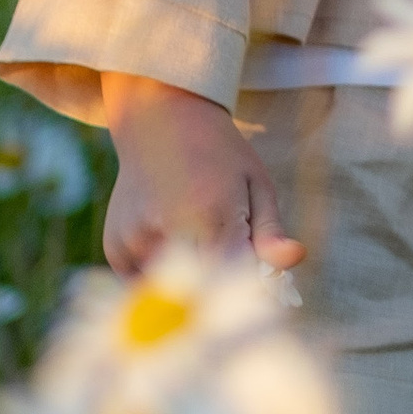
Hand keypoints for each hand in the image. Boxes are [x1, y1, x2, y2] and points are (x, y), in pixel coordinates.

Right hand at [100, 75, 304, 276]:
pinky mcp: (115, 249)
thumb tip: (297, 259)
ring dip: (188, 282)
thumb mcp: (255, 183)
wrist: (159, 120)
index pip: (236, 282)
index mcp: (212, 215)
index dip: (249, 289)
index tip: (258, 288)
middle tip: (227, 263)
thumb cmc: (218, 154)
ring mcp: (136, 241)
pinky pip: (144, 284)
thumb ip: (270, 230)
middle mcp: (169, 231)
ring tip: (194, 239)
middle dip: (220, 290)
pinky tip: (167, 241)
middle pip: (203, 293)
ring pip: (172, 291)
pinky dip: (159, 276)